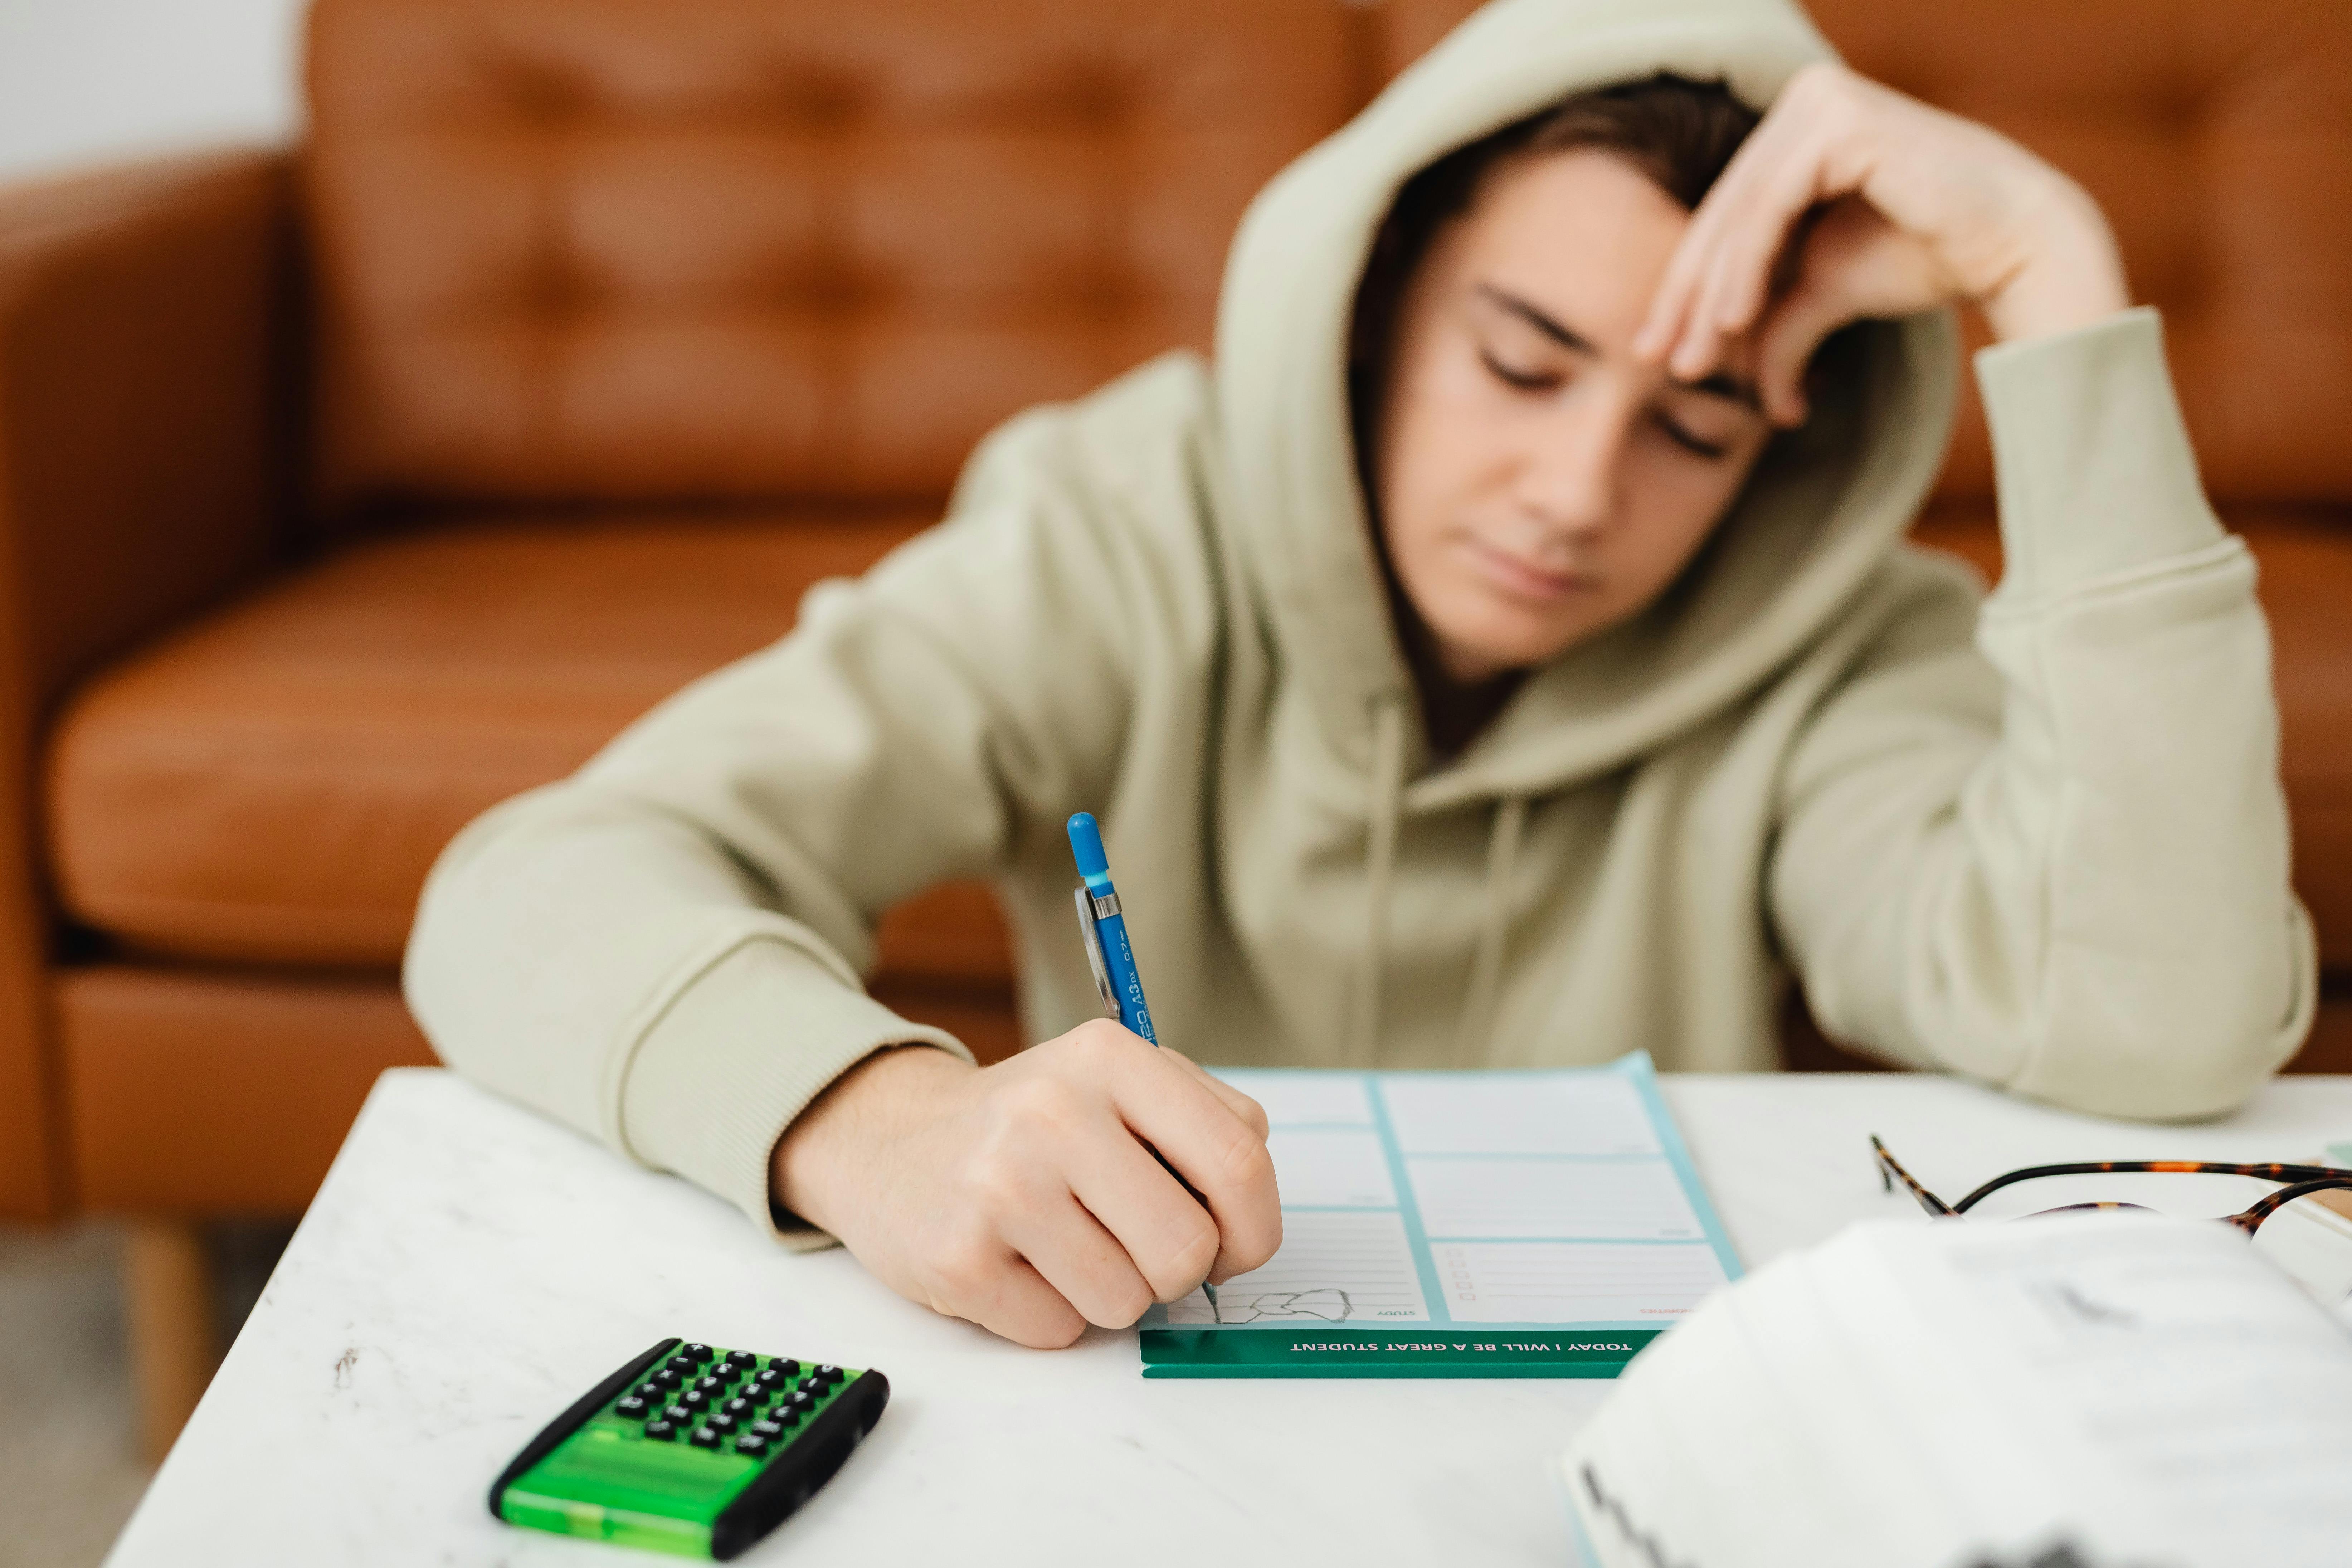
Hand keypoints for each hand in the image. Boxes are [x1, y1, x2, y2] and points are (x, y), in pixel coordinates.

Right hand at [769, 1023, 1280, 1347]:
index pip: (1240, 1160)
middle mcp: (1055, 1112)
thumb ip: (1203, 1130)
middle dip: (1178, 1271)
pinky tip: (1017, 1261)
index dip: (1254, 1226)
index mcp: (1110, 1057)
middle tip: (1138, 1247)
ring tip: (1065, 1244)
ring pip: (1128, 1301)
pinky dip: (1051, 1313)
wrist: (890, 1140)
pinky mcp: (959, 1259)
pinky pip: (1060, 1330)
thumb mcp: (1118, 1085)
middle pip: (1189, 1247)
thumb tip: (1248, 1226)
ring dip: (1112, 1293)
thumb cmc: (1032, 1126)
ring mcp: (1002, 1186)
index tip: (1231, 1242)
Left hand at [1633, 62, 2130, 425]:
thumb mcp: (1823, 288)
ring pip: (1740, 217)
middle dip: (1686, 299)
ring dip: (1710, 297)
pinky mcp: (1840, 121)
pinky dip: (1744, 268)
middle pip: (1723, 216)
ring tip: (1695, 361)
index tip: (1656, 351)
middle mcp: (1803, 102)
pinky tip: (1731, 321)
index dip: (1684, 288)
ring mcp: (1821, 103)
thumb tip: (1739, 387)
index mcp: (1794, 128)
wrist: (2010, 242)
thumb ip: (1771, 319)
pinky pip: (1771, 206)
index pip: (1724, 216)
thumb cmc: (1924, 256)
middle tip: (1659, 363)